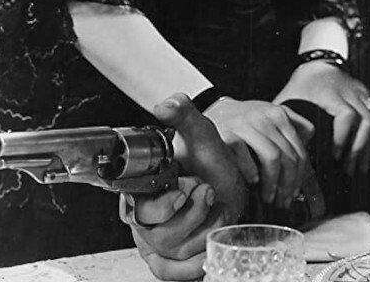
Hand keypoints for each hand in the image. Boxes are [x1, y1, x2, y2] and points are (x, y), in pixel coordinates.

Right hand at [125, 94, 247, 280]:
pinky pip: (170, 272)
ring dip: (203, 228)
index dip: (161, 204)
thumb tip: (165, 104)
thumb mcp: (202, 134)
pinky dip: (192, 265)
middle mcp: (144, 217)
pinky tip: (210, 248)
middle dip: (192, 213)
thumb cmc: (212, 162)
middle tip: (208, 192)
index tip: (184, 191)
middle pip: (156, 232)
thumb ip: (184, 114)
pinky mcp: (171, 259)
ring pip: (171, 249)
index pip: (136, 207)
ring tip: (216, 208)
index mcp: (141, 188)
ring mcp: (157, 240)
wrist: (233, 186)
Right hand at [204, 97, 314, 207]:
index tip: (295, 193)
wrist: (217, 112)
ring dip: (272, 183)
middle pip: (288, 156)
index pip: (299, 150)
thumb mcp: (273, 120)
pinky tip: (253, 181)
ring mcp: (246, 124)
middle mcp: (265, 117)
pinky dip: (251, 172)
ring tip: (269, 197)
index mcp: (280, 115)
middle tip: (283, 201)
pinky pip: (245, 156)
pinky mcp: (227, 133)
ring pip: (272, 157)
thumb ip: (294, 131)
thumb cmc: (249, 123)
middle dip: (288, 184)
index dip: (300, 177)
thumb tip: (307, 162)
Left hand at [274, 61, 369, 175]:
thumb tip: (287, 148)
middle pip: (367, 121)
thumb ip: (288, 121)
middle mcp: (352, 92)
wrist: (319, 64)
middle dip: (360, 149)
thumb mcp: (290, 99)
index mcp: (330, 93)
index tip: (336, 155)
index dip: (343, 137)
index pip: (346, 114)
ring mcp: (365, 95)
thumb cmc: (302, 86)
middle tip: (349, 169)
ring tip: (362, 166)